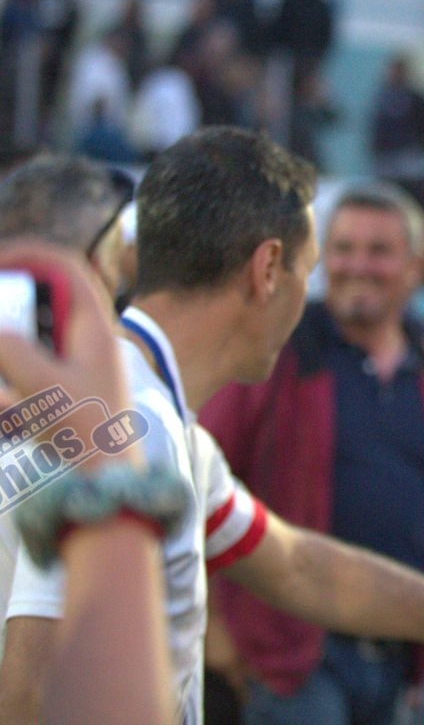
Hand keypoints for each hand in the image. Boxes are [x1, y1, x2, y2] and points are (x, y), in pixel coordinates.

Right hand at [0, 243, 134, 470]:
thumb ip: (12, 352)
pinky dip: (13, 353)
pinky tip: (12, 394)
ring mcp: (76, 355)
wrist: (107, 477)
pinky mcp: (61, 379)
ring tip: (10, 366)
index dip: (27, 253)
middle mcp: (88, 333)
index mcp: (94, 324)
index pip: (64, 265)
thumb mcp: (45, 388)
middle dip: (10, 289)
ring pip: (35, 322)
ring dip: (12, 327)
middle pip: (45, 289)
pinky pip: (28, 352)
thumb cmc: (86, 432)